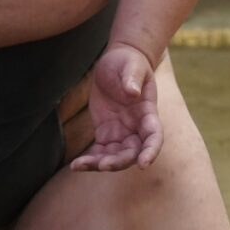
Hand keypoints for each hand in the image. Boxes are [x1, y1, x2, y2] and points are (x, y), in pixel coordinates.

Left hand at [70, 43, 161, 171]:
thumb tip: (132, 92)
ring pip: (115, 156)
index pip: (154, 137)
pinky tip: (76, 164)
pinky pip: (100, 151)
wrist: (117, 63)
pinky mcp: (106, 132)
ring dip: (100, 164)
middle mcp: (137, 128)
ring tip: (78, 166)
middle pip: (132, 152)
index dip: (151, 151)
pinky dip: (90, 159)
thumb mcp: (132, 65)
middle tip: (102, 165)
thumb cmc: (129, 62)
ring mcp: (121, 132)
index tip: (144, 164)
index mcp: (148, 113)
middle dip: (119, 161)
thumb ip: (132, 78)